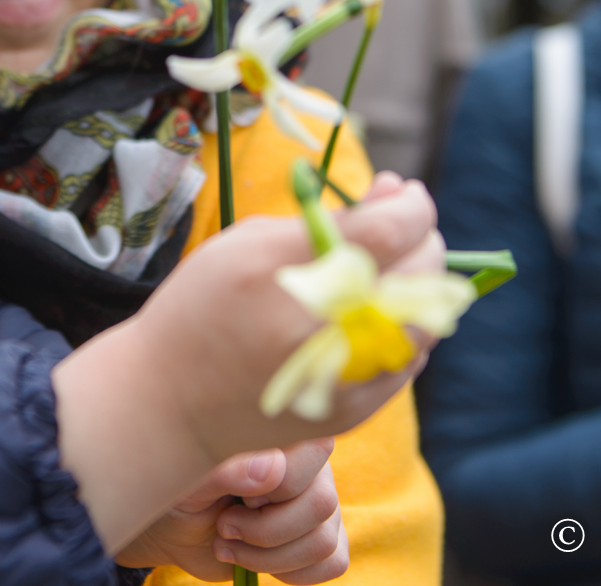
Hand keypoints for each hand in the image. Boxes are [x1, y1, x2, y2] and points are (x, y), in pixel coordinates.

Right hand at [55, 175, 439, 550]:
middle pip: (419, 270)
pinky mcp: (354, 407)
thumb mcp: (247, 242)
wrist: (171, 401)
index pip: (389, 229)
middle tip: (400, 226)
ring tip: (392, 269)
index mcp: (288, 270)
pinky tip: (373, 312)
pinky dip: (406, 325)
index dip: (411, 206)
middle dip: (422, 238)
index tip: (405, 195)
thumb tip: (392, 194)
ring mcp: (343, 371)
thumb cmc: (204, 304)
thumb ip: (324, 218)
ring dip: (421, 282)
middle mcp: (322, 324)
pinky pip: (410, 355)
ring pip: (428, 316)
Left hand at [116, 439, 347, 583]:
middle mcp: (310, 467)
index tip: (241, 495)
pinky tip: (257, 560)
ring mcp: (320, 504)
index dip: (280, 484)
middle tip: (224, 525)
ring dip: (268, 558)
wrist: (177, 528)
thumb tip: (272, 470)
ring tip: (230, 544)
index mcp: (283, 436)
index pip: (315, 450)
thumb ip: (226, 470)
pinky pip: (334, 562)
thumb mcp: (190, 480)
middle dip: (265, 530)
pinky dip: (292, 573)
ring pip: (323, 541)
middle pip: (321, 504)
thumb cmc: (182, 491)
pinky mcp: (322, 539)